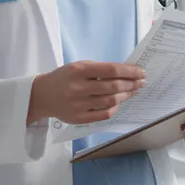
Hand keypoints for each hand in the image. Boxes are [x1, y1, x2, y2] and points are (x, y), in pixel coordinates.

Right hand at [27, 61, 144, 125]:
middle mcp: (78, 88)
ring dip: (126, 95)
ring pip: (111, 101)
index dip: (130, 71)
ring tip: (133, 91)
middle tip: (141, 82)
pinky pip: (104, 114)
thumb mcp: (78, 66)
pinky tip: (118, 102)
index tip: (141, 72)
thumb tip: (126, 73)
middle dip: (132, 84)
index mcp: (79, 71)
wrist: (42, 95)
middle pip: (113, 87)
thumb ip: (99, 69)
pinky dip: (115, 108)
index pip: (111, 70)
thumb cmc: (64, 78)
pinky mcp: (79, 118)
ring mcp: (79, 105)